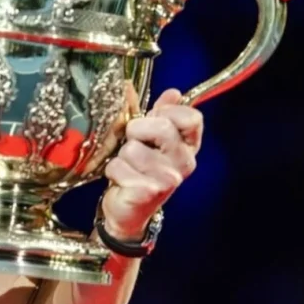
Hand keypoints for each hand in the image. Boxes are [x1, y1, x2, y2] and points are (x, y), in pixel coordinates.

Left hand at [101, 88, 203, 241]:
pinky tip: (121, 180)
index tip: (154, 118)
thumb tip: (173, 92)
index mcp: (188, 146)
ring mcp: (168, 179)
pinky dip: (112, 171)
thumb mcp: (151, 139)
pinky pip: (118, 165)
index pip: (191, 117)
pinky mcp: (148, 191)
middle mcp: (184, 162)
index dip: (168, 111)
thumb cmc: (139, 170)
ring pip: (133, 147)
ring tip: (128, 166)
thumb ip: (160, 113)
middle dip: (137, 130)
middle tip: (133, 144)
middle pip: (160, 127)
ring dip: (122, 155)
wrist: (129, 211)